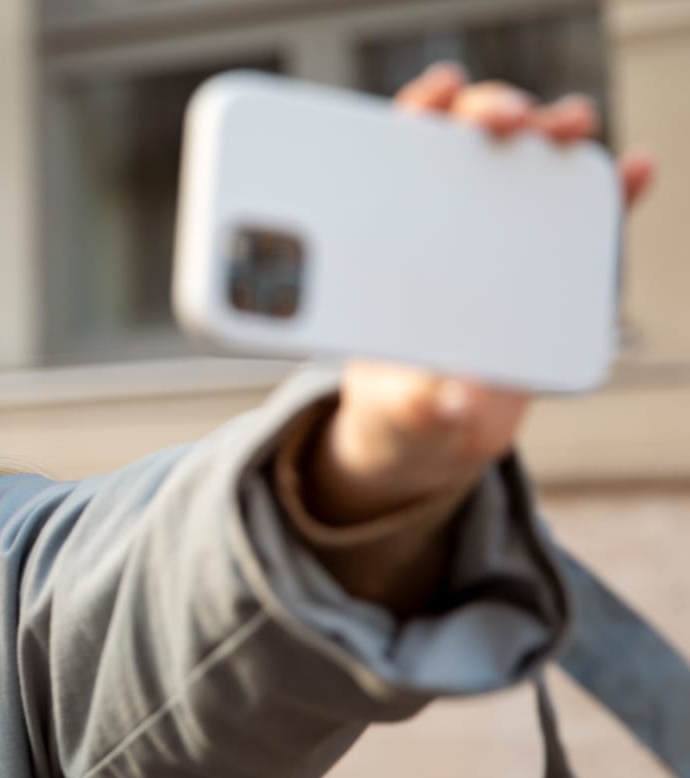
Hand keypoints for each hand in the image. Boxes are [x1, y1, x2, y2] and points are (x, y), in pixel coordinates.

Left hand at [308, 63, 655, 524]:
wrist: (438, 429)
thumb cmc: (402, 403)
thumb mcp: (402, 411)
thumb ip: (421, 405)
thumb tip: (453, 398)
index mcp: (395, 245)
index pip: (398, 161)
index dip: (419, 115)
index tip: (438, 95)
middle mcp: (448, 228)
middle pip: (466, 146)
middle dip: (488, 114)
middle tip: (508, 119)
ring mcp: (503, 243)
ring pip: (528, 169)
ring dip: (551, 136)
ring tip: (571, 127)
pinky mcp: (551, 270)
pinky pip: (586, 221)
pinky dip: (612, 194)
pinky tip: (634, 171)